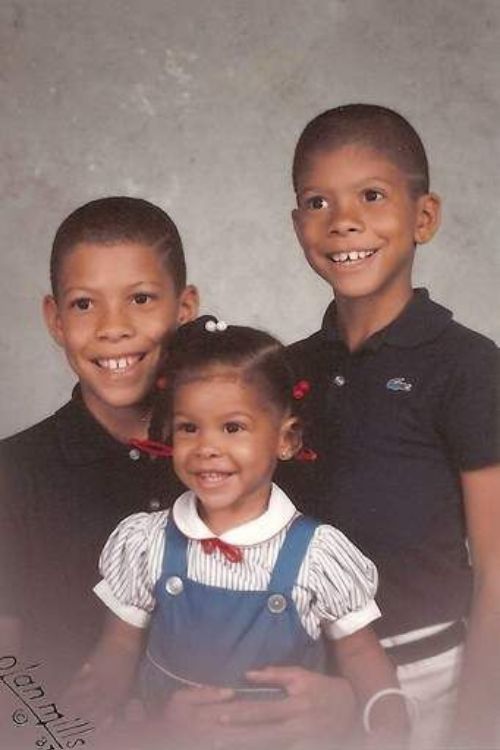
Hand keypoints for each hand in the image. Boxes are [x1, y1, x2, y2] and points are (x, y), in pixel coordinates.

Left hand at [186, 667, 356, 749]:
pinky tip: (246, 749)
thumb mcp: (302, 676)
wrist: (354, 713)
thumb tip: (248, 674)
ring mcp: (301, 745)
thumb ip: (275, 675)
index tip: (219, 715)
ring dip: (246, 747)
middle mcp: (297, 729)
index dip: (240, 714)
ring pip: (268, 748)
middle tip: (212, 740)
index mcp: (295, 706)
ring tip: (223, 746)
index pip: (262, 711)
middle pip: (261, 736)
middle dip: (236, 739)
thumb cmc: (323, 690)